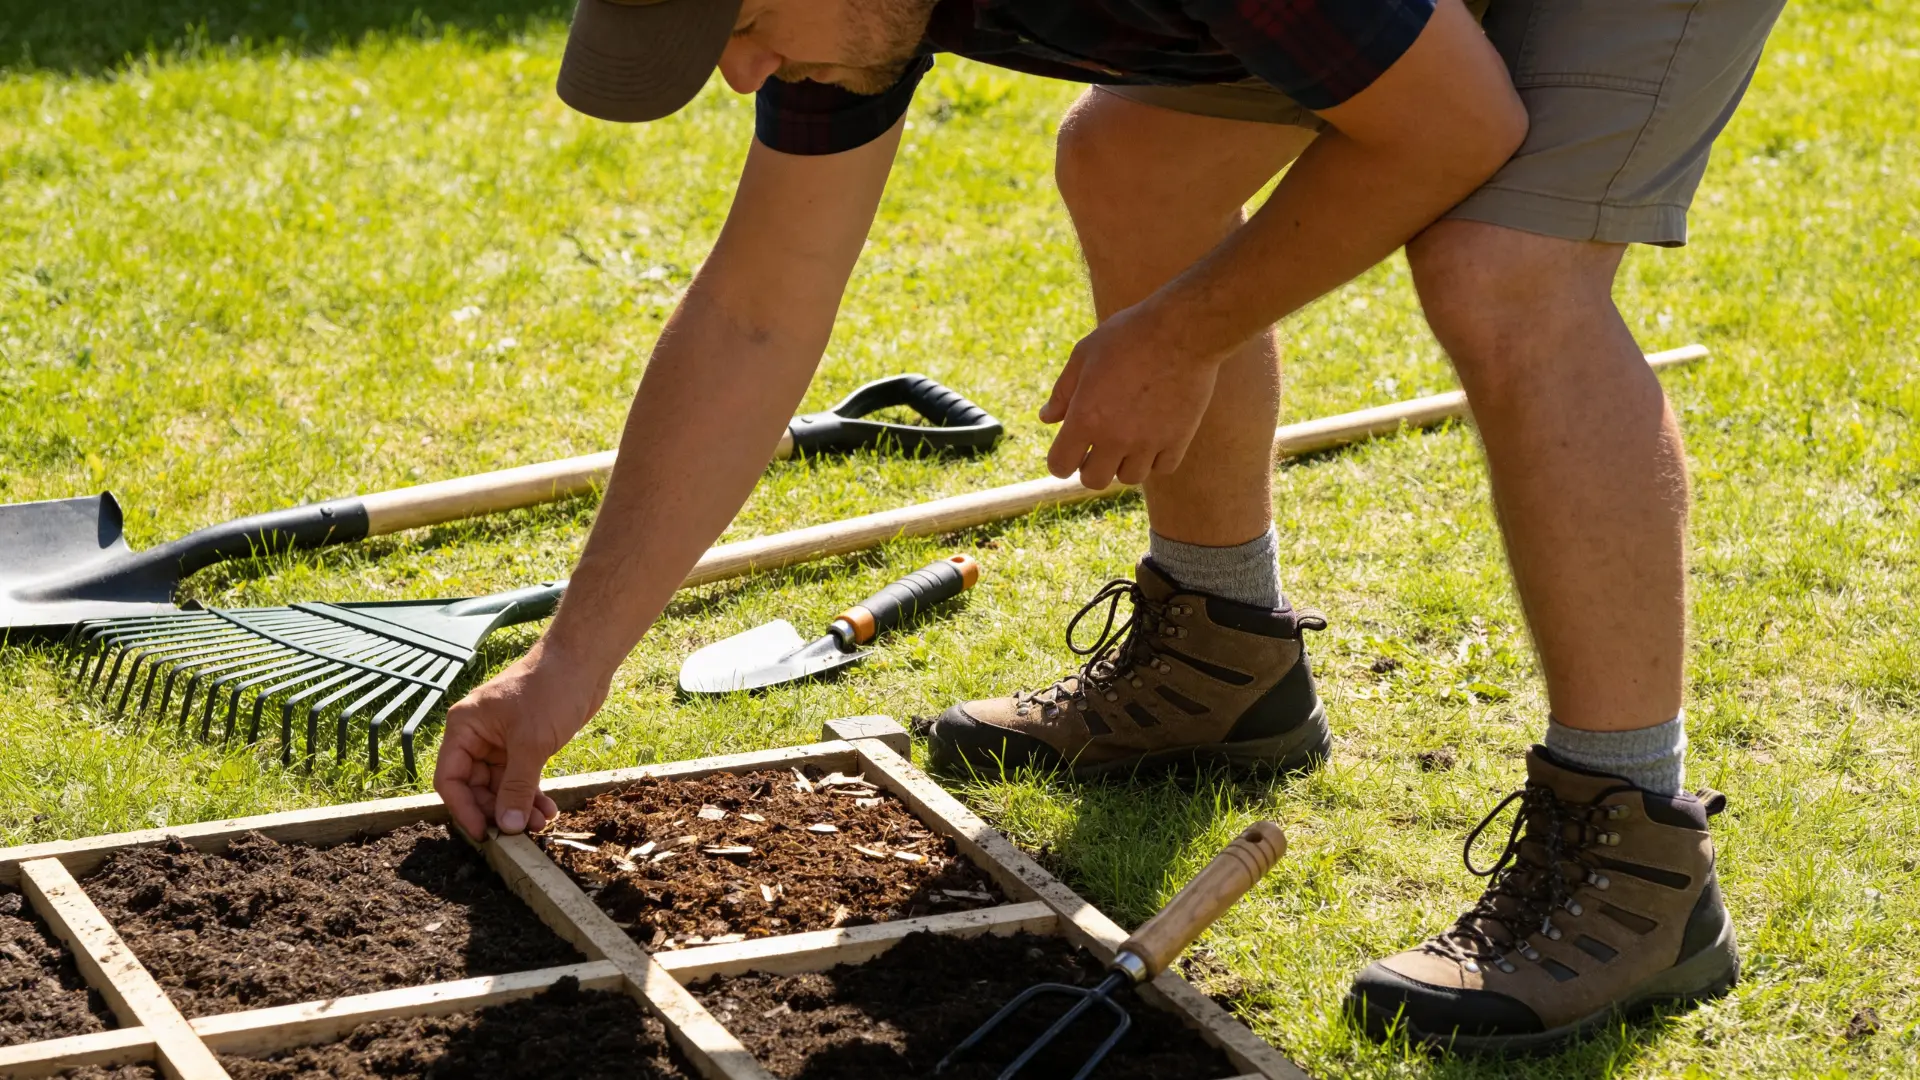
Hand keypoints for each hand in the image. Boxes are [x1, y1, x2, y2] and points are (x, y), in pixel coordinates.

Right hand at [434, 641, 607, 838]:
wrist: (584, 662)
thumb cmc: (550, 689)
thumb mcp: (531, 743)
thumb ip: (517, 787)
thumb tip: (507, 826)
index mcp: (465, 727)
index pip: (449, 778)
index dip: (464, 809)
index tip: (483, 834)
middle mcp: (477, 735)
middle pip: (475, 787)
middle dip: (498, 810)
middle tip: (521, 833)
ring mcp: (501, 741)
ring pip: (501, 785)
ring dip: (519, 807)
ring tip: (542, 824)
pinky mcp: (525, 744)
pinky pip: (521, 778)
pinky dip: (532, 795)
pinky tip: (548, 810)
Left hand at [1041, 303, 1222, 488]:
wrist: (1182, 329)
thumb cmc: (1128, 336)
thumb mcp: (1085, 355)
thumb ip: (1063, 392)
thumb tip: (1047, 418)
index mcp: (1085, 418)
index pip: (1060, 466)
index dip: (1060, 460)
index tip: (1069, 449)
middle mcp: (1115, 438)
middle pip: (1093, 480)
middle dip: (1090, 465)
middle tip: (1098, 444)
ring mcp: (1149, 442)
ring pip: (1130, 477)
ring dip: (1124, 463)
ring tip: (1128, 437)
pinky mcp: (1178, 439)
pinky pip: (1162, 468)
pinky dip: (1155, 458)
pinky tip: (1154, 436)